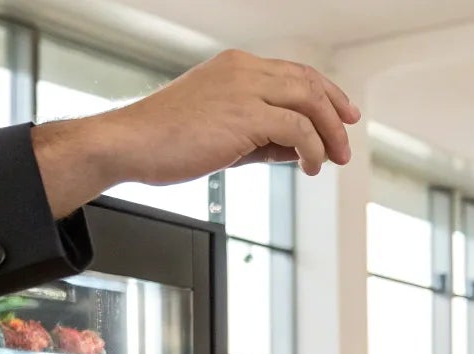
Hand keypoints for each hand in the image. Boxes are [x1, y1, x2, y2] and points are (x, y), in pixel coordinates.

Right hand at [34, 49, 361, 215]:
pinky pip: (298, 129)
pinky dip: (311, 150)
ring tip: (332, 159)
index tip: (342, 114)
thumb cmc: (163, 141)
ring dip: (328, 134)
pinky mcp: (246, 115)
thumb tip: (297, 148)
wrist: (128, 144)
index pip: (294, 72)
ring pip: (309, 102)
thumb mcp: (221, 130)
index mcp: (235, 66)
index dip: (324, 93)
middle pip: (309, 83)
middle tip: (345, 143)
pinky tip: (308, 167)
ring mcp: (245, 89)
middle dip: (335, 114)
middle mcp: (243, 70)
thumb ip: (261, 134)